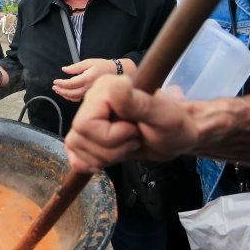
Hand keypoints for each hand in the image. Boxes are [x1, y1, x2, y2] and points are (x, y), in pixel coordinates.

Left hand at [52, 58, 118, 102]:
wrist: (115, 72)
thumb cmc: (102, 66)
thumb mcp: (88, 62)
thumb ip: (75, 67)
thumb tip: (64, 70)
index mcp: (87, 78)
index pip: (71, 83)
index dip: (61, 83)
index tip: (55, 81)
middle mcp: (88, 87)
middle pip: (71, 93)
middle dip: (61, 91)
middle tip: (54, 87)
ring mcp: (90, 92)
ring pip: (74, 98)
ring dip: (65, 95)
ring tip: (58, 90)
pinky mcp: (91, 95)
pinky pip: (79, 99)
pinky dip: (71, 98)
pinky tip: (66, 94)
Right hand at [64, 75, 197, 172]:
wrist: (175, 137)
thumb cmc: (175, 125)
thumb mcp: (164, 116)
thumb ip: (139, 102)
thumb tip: (116, 85)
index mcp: (105, 88)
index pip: (84, 124)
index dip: (110, 136)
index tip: (134, 130)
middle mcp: (91, 100)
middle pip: (78, 137)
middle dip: (110, 150)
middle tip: (134, 140)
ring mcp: (87, 118)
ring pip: (75, 148)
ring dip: (104, 158)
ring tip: (127, 146)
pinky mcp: (87, 135)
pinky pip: (74, 156)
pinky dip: (92, 164)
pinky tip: (111, 158)